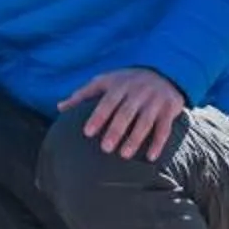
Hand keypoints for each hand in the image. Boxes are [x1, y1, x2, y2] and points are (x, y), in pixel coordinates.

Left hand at [63, 67, 186, 159]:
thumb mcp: (104, 81)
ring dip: (135, 139)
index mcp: (120, 86)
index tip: (87, 133)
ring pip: (145, 121)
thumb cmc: (126, 81)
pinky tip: (150, 157)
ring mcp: (155, 100)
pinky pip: (164, 128)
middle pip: (126, 113)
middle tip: (105, 149)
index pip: (107, 102)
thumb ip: (83, 94)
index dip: (98, 117)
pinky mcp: (170, 109)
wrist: (163, 72)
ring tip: (124, 155)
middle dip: (116, 130)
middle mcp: (138, 92)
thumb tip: (59, 108)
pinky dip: (158, 142)